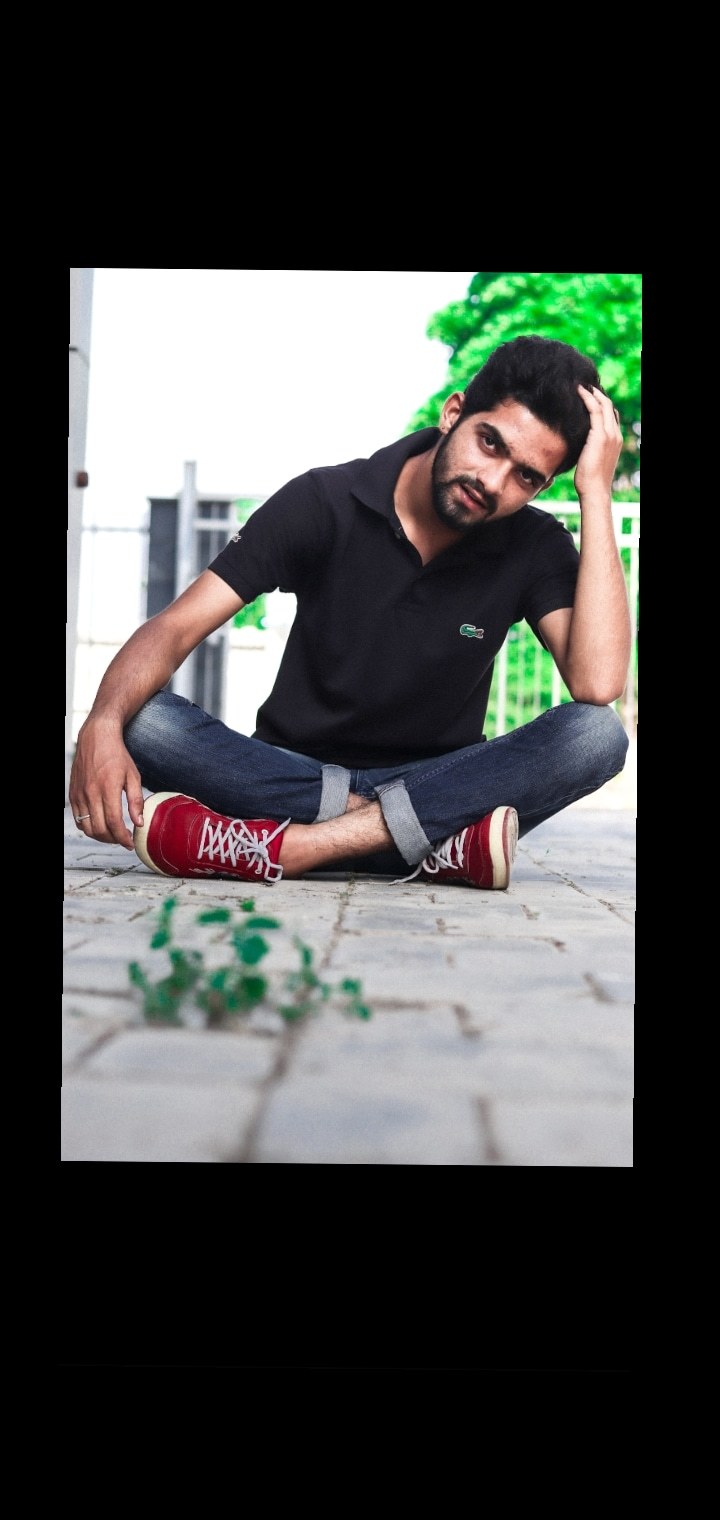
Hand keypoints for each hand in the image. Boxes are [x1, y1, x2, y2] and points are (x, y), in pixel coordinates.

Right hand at [68, 717, 145, 849]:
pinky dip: (88, 827)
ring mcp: (79, 794)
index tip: (130, 843)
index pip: (114, 822)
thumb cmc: (117, 755)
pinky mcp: (72, 794)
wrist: (96, 737)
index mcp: (108, 788)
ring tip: (112, 834)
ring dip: (100, 836)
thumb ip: (136, 801)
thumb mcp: (133, 775)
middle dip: (113, 840)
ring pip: (86, 827)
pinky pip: (77, 818)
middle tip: (123, 840)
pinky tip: (99, 824)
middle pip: (99, 829)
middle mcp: (90, 793)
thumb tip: (139, 822)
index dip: (122, 838)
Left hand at [575, 384, 622, 501]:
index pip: (611, 415)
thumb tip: (577, 442)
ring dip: (592, 393)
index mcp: (615, 440)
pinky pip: (595, 411)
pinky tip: (578, 392)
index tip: (589, 395)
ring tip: (580, 385)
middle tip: (584, 385)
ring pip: (603, 405)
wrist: (595, 490)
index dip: (601, 403)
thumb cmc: (589, 480)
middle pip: (609, 406)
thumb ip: (589, 447)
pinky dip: (587, 399)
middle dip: (598, 393)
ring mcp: (610, 434)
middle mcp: (615, 434)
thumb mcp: (591, 460)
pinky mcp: (600, 436)